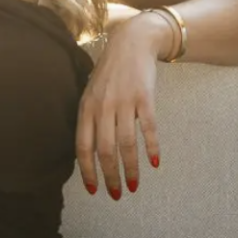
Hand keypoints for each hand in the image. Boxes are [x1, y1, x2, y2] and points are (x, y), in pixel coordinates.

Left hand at [76, 11, 168, 199]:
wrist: (132, 43)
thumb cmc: (110, 73)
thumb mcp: (91, 93)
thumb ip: (89, 119)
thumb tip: (88, 152)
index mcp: (86, 108)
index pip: (83, 147)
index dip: (88, 171)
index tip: (94, 190)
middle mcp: (103, 107)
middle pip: (105, 150)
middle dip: (110, 177)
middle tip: (116, 194)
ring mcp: (124, 102)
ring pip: (126, 144)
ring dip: (131, 169)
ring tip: (134, 185)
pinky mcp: (145, 98)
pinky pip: (148, 129)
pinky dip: (151, 148)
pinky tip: (154, 163)